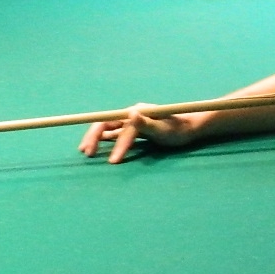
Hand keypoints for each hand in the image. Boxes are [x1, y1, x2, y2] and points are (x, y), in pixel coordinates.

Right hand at [79, 104, 203, 163]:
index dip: (115, 144)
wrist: (188, 128)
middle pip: (106, 123)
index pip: (119, 127)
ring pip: (108, 128)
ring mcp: (131, 122)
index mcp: (137, 112)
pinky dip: (105, 139)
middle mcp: (131, 115)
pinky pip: (115, 133)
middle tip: (86, 153)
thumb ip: (147, 123)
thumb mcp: (164, 128)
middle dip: (94, 137)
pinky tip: (97, 146)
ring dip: (95, 138)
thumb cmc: (178, 129)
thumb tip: (131, 114)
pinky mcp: (134, 129)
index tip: (112, 161)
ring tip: (85, 151)